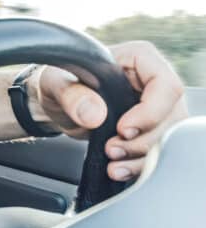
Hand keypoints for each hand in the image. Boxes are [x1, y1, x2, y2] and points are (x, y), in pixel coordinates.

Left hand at [36, 41, 187, 181]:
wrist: (56, 104)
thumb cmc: (60, 83)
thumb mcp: (56, 83)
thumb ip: (72, 95)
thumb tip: (94, 114)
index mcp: (138, 58)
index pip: (165, 86)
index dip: (150, 112)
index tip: (122, 130)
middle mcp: (153, 82)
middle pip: (171, 117)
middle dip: (143, 141)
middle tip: (112, 149)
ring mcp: (155, 107)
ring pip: (168, 138)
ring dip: (142, 157)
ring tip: (113, 164)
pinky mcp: (150, 129)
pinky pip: (157, 151)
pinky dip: (139, 165)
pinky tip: (119, 169)